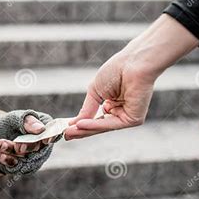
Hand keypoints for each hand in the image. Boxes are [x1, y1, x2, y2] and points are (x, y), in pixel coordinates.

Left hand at [0, 110, 58, 174]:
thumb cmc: (10, 123)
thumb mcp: (15, 117)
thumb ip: (28, 121)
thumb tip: (40, 129)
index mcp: (47, 127)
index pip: (54, 133)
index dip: (52, 137)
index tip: (45, 139)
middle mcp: (44, 144)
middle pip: (40, 148)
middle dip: (28, 147)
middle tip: (18, 146)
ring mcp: (35, 157)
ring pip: (27, 159)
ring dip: (13, 153)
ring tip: (0, 144)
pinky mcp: (24, 167)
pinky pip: (18, 167)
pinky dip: (8, 161)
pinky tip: (0, 155)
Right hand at [65, 14, 198, 139]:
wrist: (133, 63)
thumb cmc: (116, 71)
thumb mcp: (95, 92)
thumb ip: (87, 110)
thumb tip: (75, 124)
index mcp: (113, 104)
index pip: (95, 118)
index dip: (81, 124)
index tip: (66, 130)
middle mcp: (120, 111)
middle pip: (97, 126)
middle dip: (80, 131)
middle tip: (65, 135)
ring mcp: (127, 116)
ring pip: (102, 127)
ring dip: (84, 130)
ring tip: (69, 132)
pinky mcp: (133, 119)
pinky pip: (110, 125)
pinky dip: (95, 125)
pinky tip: (81, 124)